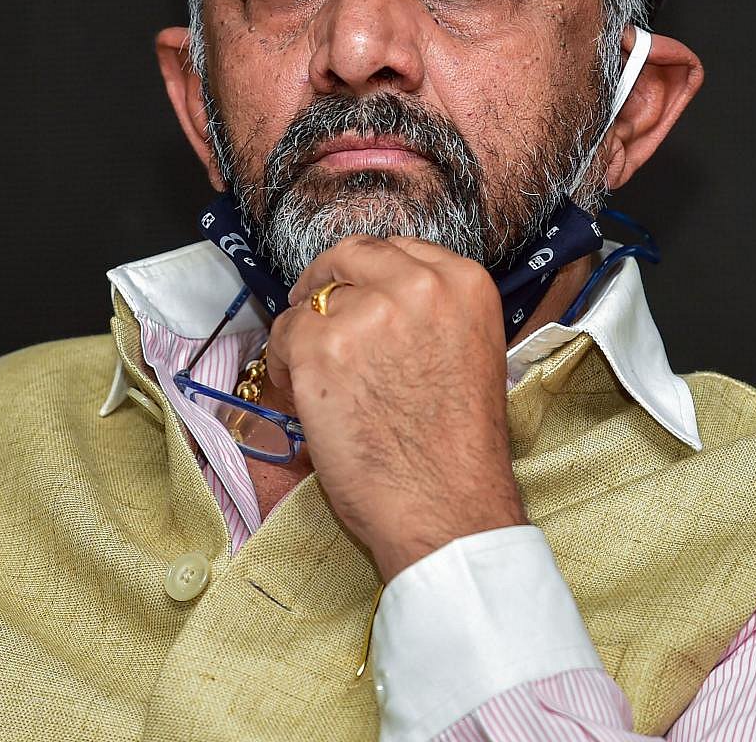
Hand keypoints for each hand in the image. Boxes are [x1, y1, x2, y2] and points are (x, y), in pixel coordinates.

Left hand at [266, 236, 526, 581]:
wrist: (447, 507)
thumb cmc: (459, 446)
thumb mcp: (471, 349)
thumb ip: (432, 311)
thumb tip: (379, 295)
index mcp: (464, 282)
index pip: (399, 248)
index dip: (369, 270)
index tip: (355, 287)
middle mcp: (419, 284)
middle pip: (351, 254)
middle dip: (327, 278)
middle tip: (311, 303)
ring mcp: (368, 313)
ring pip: (312, 298)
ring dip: (305, 330)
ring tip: (314, 373)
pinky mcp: (321, 346)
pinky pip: (283, 333)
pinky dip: (284, 362)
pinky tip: (304, 393)